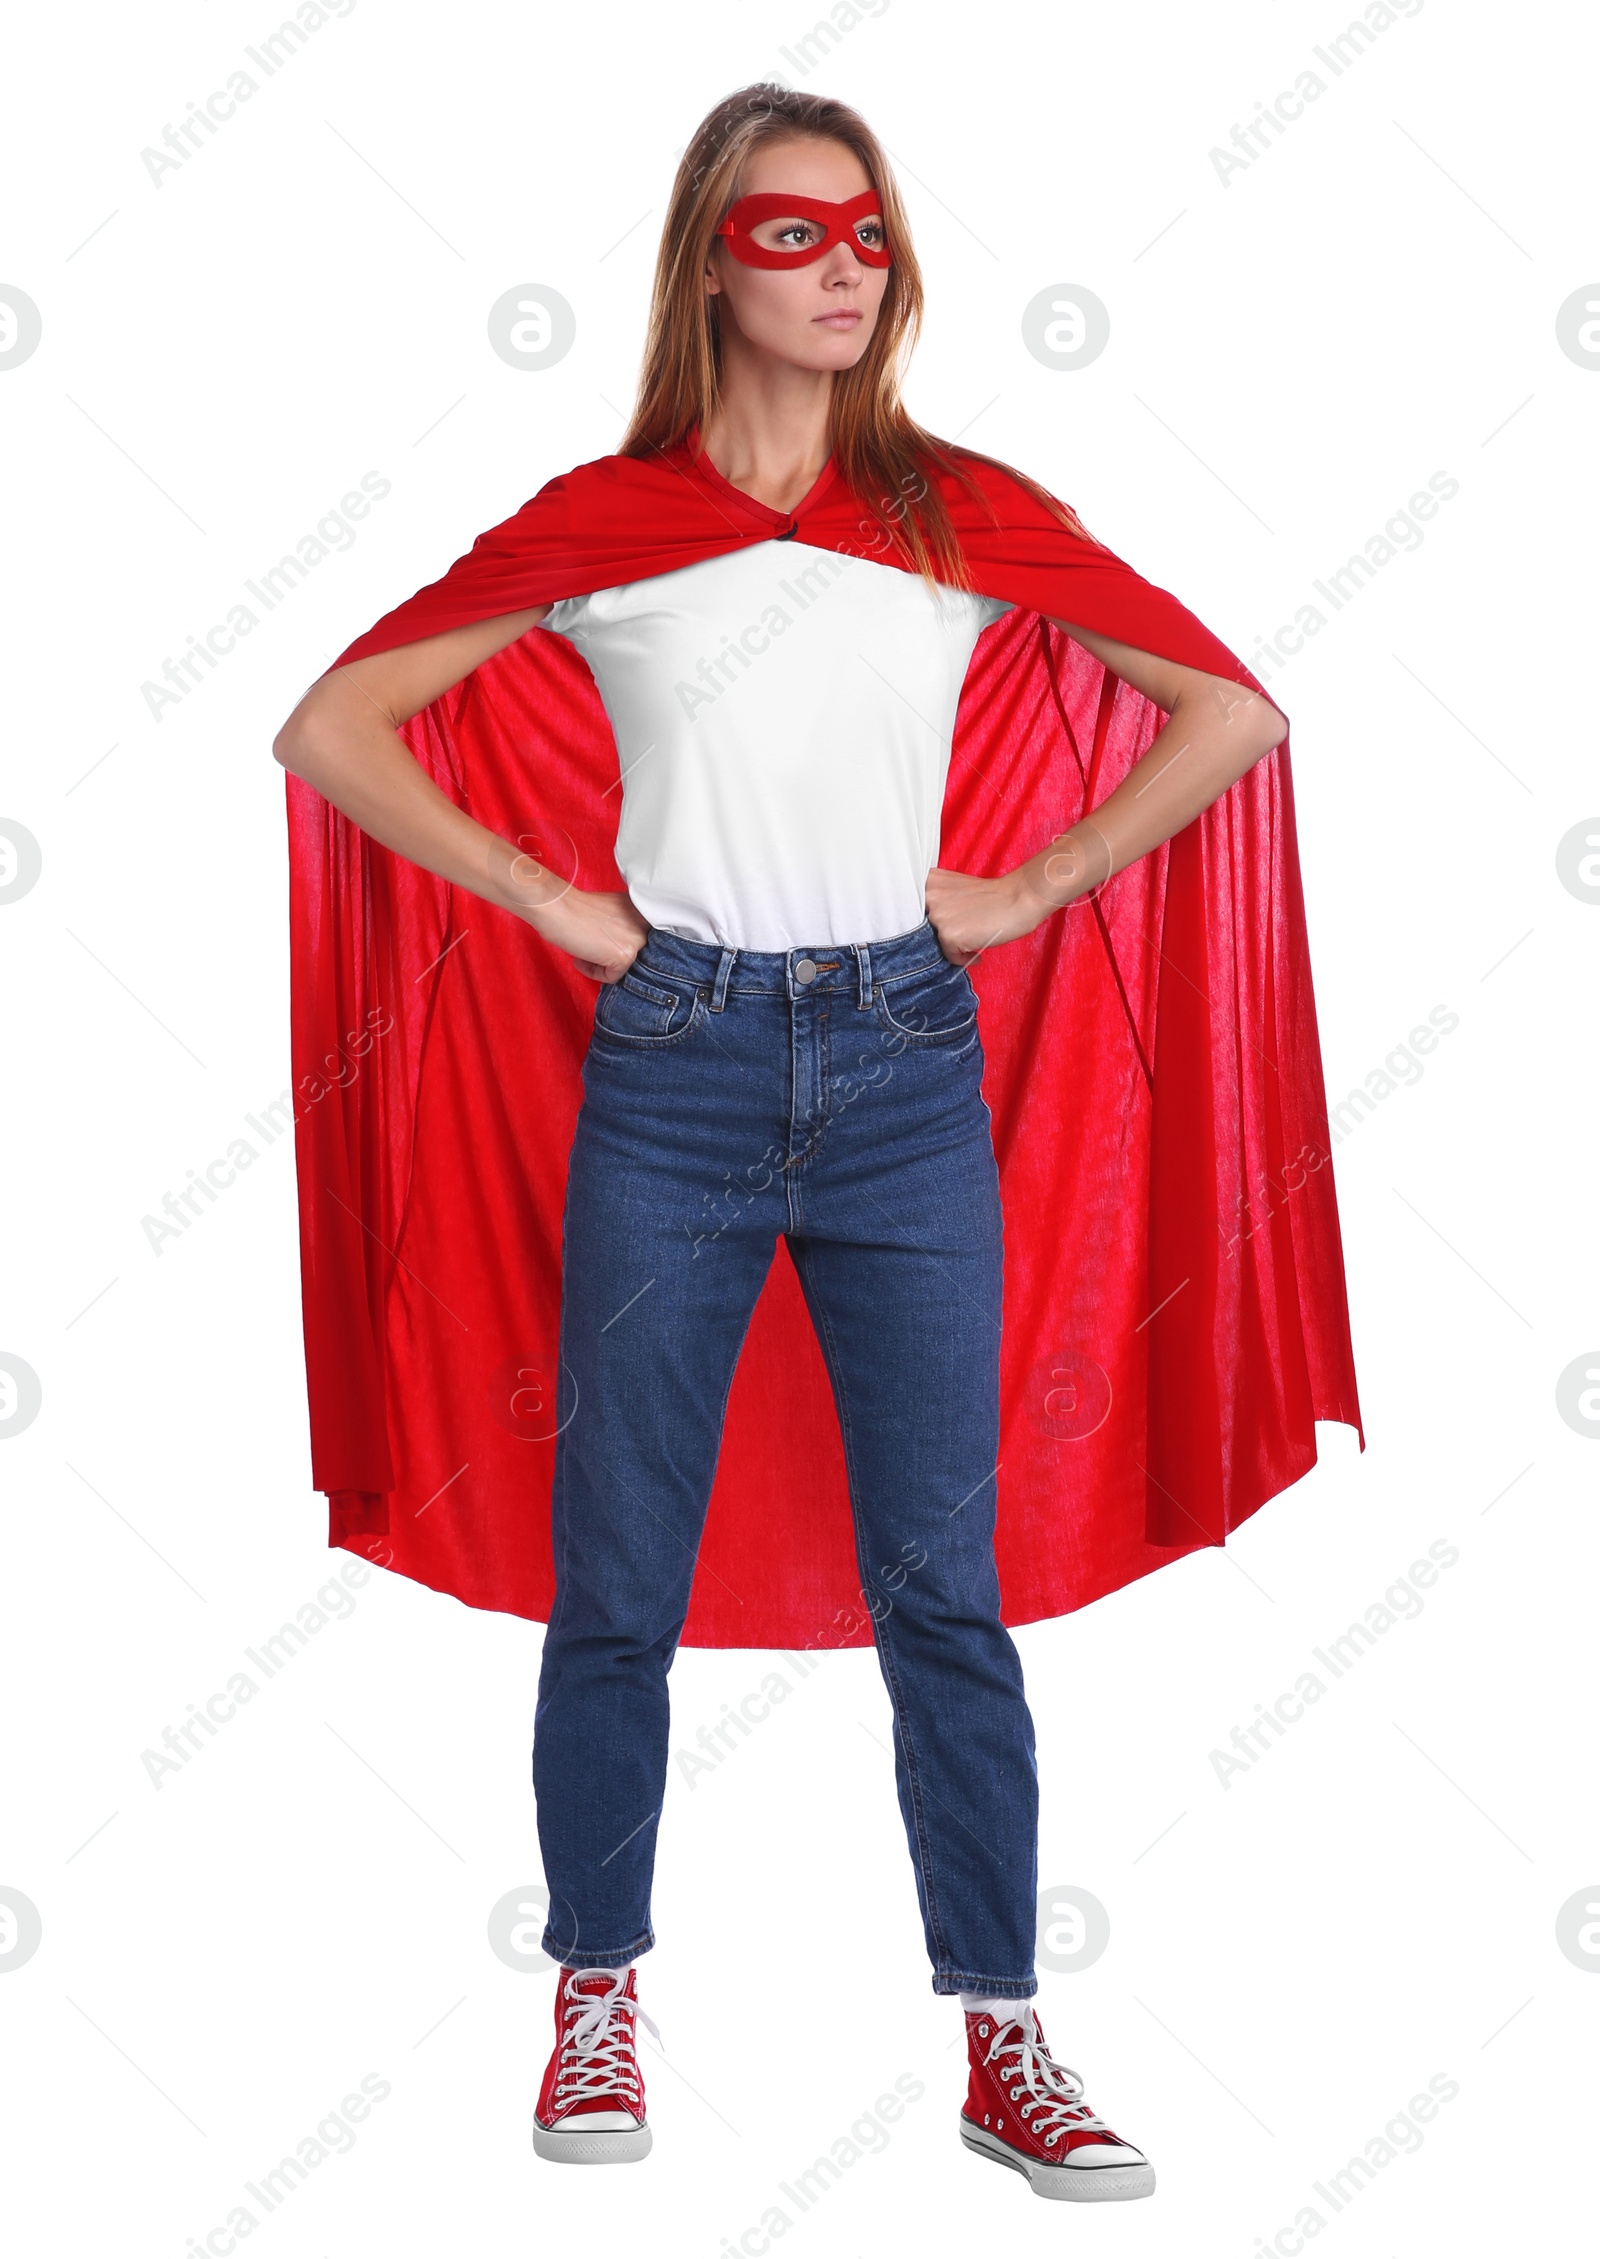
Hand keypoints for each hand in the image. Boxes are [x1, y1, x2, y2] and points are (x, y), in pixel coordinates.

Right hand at [522, 884, 649, 982]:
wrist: (557, 907)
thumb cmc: (573, 908)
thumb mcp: (608, 912)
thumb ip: (620, 926)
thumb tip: (619, 945)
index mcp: (640, 910)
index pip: (635, 940)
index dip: (614, 945)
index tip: (599, 945)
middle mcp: (643, 924)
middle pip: (630, 954)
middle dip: (607, 955)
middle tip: (587, 949)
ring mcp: (637, 940)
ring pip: (622, 967)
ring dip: (600, 964)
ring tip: (582, 953)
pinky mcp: (625, 956)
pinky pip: (612, 976)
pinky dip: (593, 973)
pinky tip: (580, 959)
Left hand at [923, 866, 1046, 966]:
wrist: (1020, 898)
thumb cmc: (993, 896)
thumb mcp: (956, 887)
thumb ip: (938, 900)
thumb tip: (927, 927)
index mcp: (929, 881)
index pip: (916, 911)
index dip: (931, 923)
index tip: (950, 925)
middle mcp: (929, 897)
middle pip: (923, 929)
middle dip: (942, 935)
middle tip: (964, 934)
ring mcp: (938, 916)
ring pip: (936, 944)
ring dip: (953, 947)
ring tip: (973, 941)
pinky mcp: (948, 934)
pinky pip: (949, 956)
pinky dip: (963, 958)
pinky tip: (976, 950)